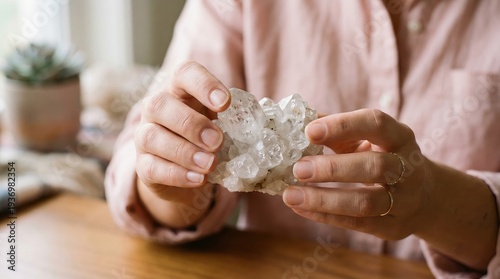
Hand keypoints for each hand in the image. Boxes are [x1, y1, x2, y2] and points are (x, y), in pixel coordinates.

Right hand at [135, 61, 229, 209]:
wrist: (182, 169)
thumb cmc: (205, 137)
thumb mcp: (220, 122)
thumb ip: (234, 119)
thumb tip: (259, 123)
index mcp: (179, 90)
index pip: (184, 74)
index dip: (204, 84)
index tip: (225, 103)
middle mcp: (156, 109)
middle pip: (160, 104)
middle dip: (191, 123)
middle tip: (217, 141)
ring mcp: (144, 136)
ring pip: (151, 137)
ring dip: (184, 151)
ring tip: (209, 164)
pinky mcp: (143, 165)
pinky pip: (151, 167)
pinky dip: (177, 174)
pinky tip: (199, 179)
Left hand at [283, 109, 429, 239]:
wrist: (424, 197)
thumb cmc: (383, 158)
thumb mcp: (368, 140)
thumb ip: (337, 131)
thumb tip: (297, 122)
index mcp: (400, 137)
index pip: (376, 124)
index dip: (343, 125)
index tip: (309, 131)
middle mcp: (409, 168)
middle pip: (375, 167)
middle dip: (333, 168)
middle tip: (298, 169)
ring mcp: (404, 201)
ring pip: (366, 202)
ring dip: (324, 199)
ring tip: (290, 195)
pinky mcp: (393, 227)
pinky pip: (357, 224)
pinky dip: (325, 216)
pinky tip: (299, 208)